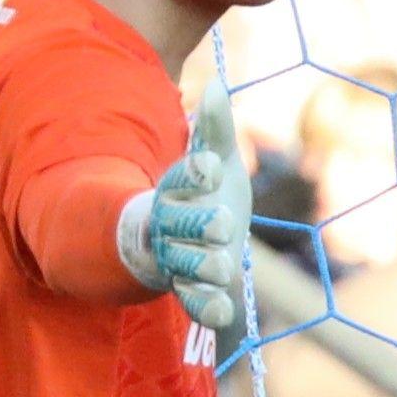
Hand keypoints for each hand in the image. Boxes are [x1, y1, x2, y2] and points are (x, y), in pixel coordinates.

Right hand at [118, 82, 255, 339]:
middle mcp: (172, 225)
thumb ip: (216, 128)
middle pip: (179, 225)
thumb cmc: (207, 194)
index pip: (180, 178)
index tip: (211, 166)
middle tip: (224, 223)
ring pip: (183, 265)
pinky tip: (224, 311)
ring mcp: (178, 260)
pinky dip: (206, 308)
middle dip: (199, 225)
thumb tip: (217, 85)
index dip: (194, 172)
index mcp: (176, 189)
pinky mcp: (190, 290)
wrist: (195, 239)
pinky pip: (193, 302)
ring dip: (202, 266)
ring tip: (224, 267)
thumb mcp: (218, 158)